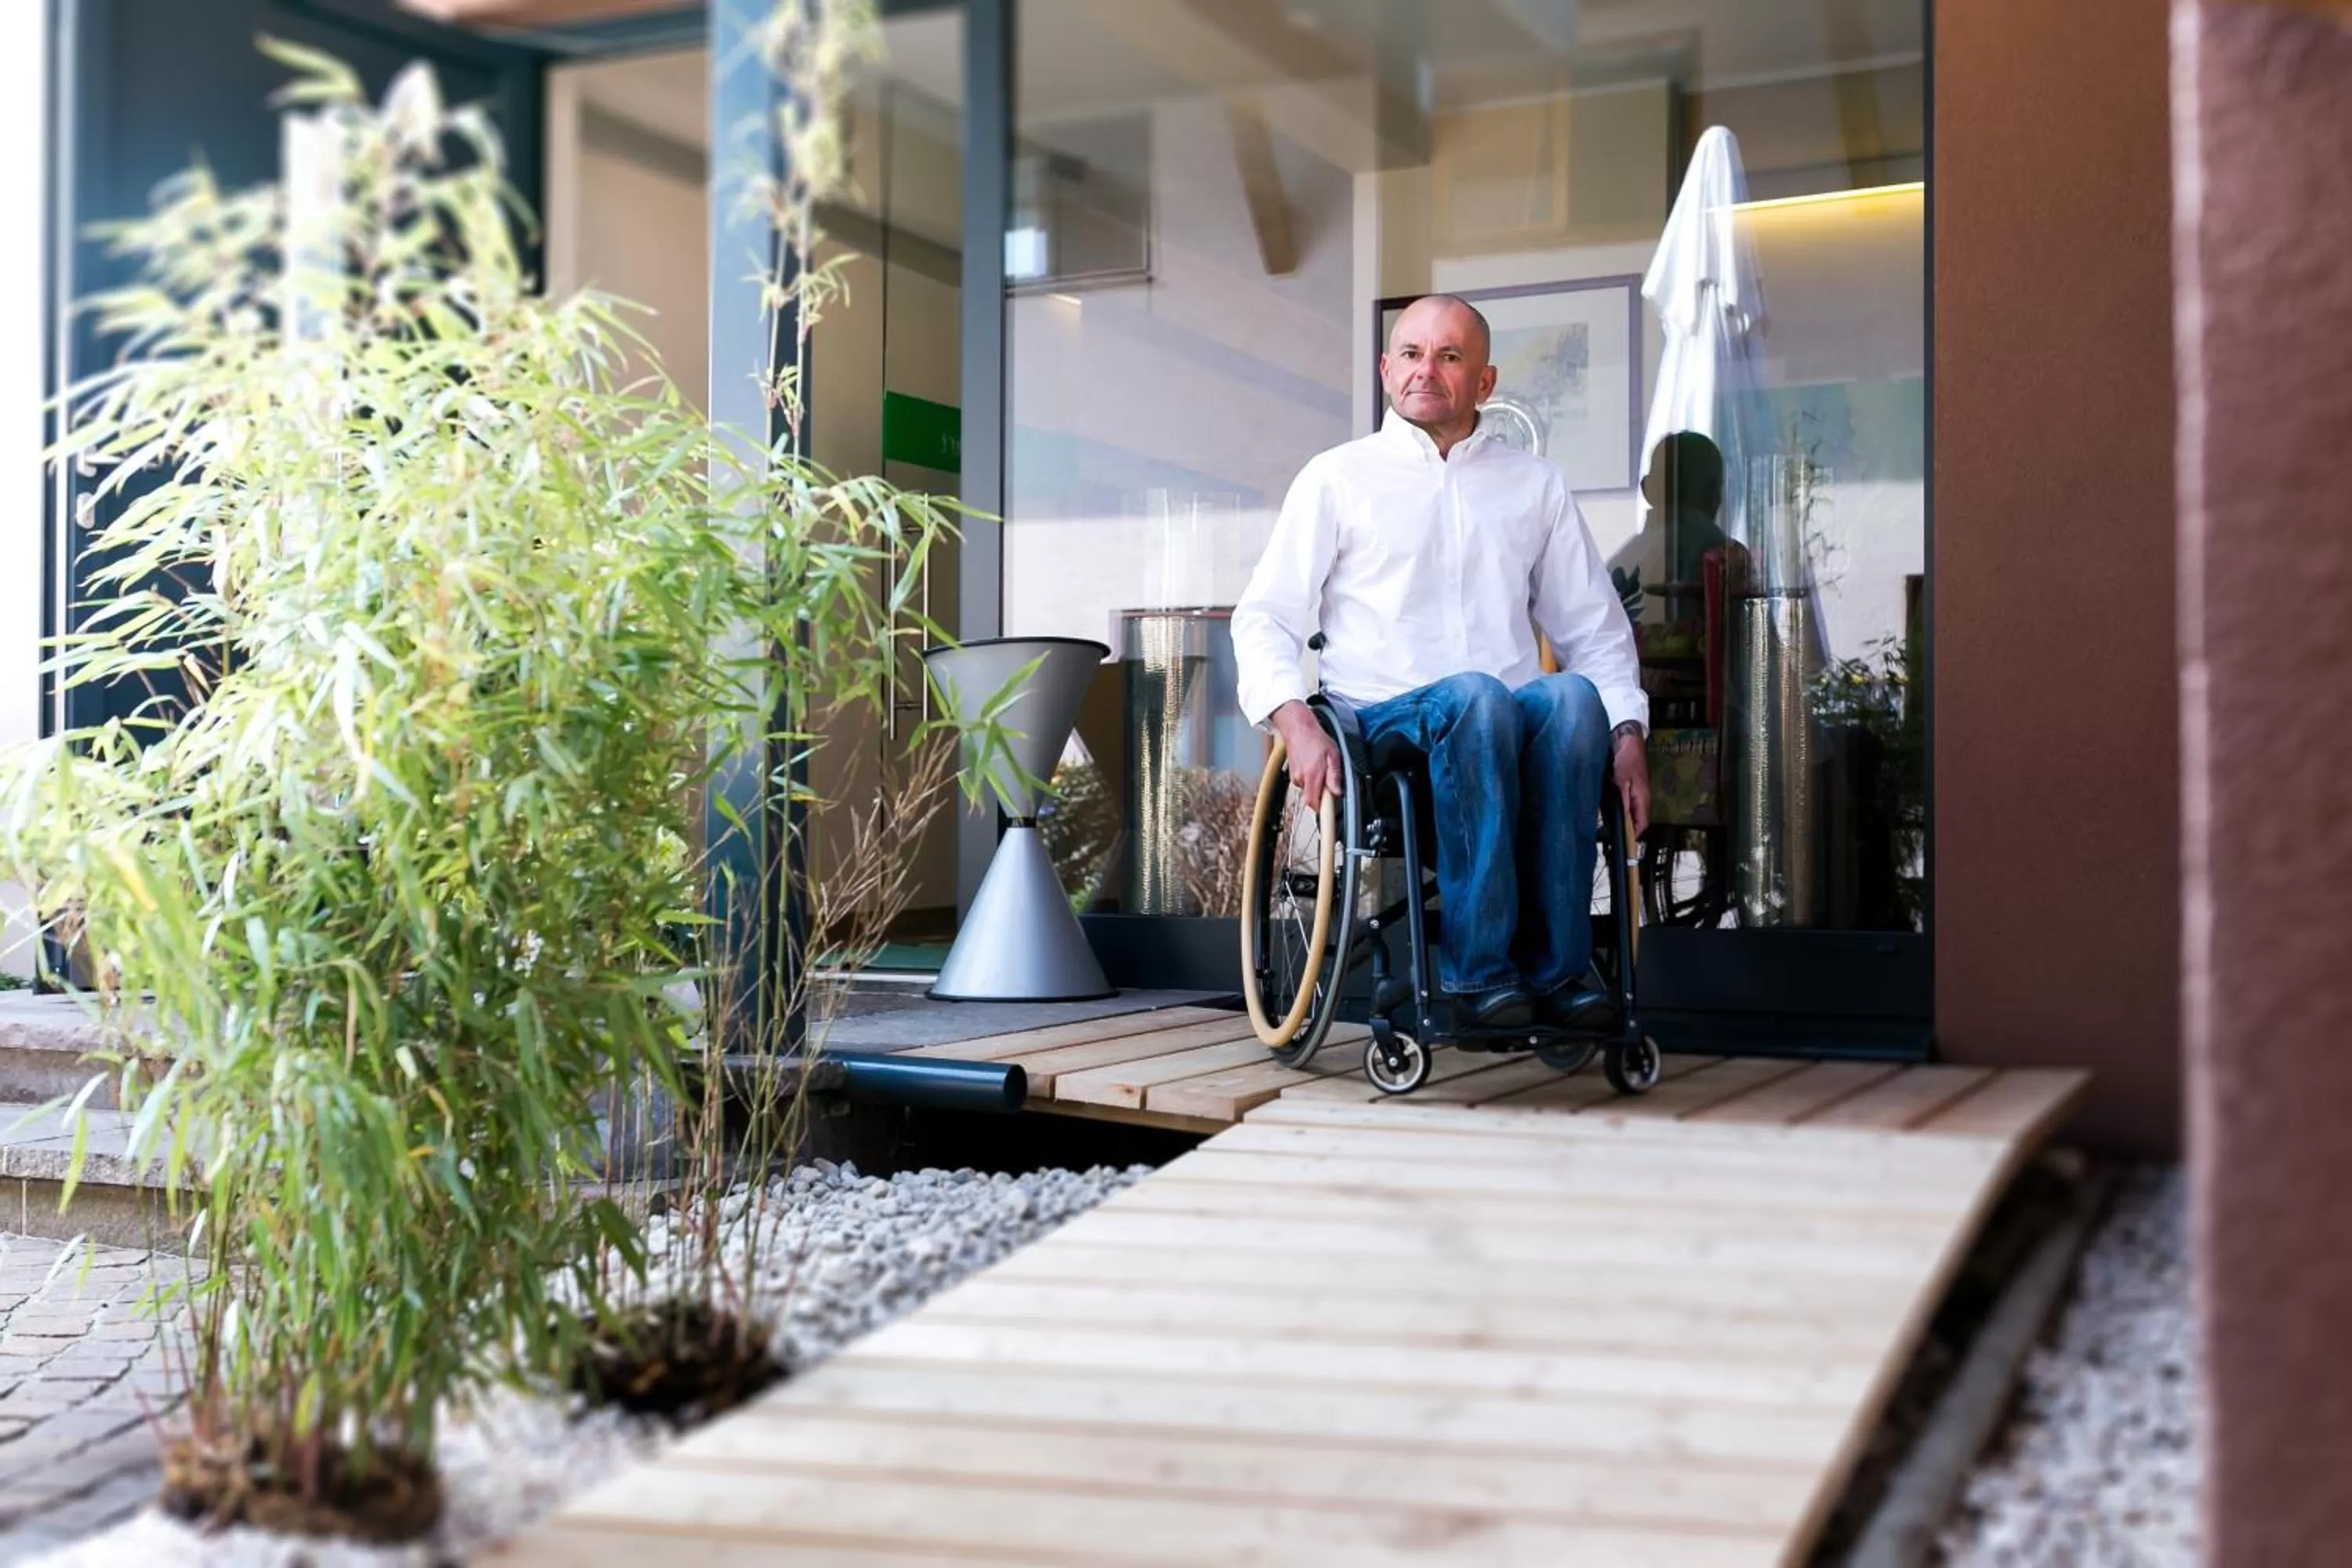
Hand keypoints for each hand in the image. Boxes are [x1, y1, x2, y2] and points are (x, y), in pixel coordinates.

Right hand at [1269, 701, 1341, 806]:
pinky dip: (1310, 779)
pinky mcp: (1293, 775)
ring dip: (1316, 786)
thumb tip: (1337, 792)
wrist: (1297, 728)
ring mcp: (1295, 778)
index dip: (1322, 811)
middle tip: (1330, 784)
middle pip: (1312, 799)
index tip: (1329, 818)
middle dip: (1321, 796)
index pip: (1314, 803)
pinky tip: (1313, 766)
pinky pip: (1304, 784)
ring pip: (1308, 791)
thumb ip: (1334, 775)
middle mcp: (1301, 779)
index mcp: (1312, 775)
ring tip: (1321, 768)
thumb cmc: (1315, 738)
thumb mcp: (1333, 755)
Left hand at [1612, 727, 1649, 842]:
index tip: (1621, 845)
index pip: (1641, 824)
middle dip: (1623, 831)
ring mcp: (1631, 792)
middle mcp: (1638, 797)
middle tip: (1608, 839)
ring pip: (1625, 812)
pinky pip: (1618, 802)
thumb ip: (1623, 801)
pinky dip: (1611, 808)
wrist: (1625, 737)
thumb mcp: (1622, 780)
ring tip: (1602, 830)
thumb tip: (1623, 820)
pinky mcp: (1623, 786)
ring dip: (1616, 820)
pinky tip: (1600, 811)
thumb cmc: (1626, 758)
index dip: (1632, 837)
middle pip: (1633, 821)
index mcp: (1642, 798)